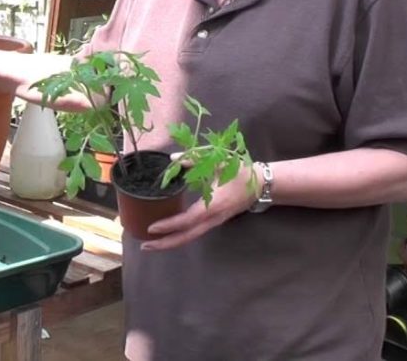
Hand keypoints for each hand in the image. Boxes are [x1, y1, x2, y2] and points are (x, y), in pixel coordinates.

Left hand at [139, 158, 260, 251]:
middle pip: (187, 237)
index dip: (170, 225)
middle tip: (145, 247)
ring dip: (171, 242)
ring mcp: (214, 222)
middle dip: (166, 243)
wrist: (261, 185)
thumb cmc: (240, 172)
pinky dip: (179, 236)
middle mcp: (212, 218)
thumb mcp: (219, 161)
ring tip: (150, 244)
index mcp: (213, 205)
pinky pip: (194, 233)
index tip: (152, 228)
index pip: (188, 220)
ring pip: (190, 237)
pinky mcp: (213, 222)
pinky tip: (167, 234)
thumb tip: (173, 158)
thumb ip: (195, 159)